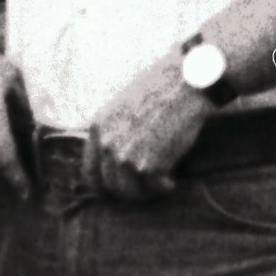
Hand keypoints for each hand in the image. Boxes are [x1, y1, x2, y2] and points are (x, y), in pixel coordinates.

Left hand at [82, 51, 210, 203]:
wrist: (185, 83)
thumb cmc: (161, 89)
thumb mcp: (123, 105)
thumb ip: (113, 131)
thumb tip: (113, 158)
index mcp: (99, 128)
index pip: (90, 172)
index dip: (102, 186)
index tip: (114, 191)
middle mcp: (107, 145)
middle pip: (111, 186)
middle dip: (128, 190)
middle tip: (145, 186)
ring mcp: (126, 157)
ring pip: (130, 192)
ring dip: (146, 192)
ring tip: (160, 183)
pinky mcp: (147, 166)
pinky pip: (154, 188)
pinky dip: (165, 186)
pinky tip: (171, 180)